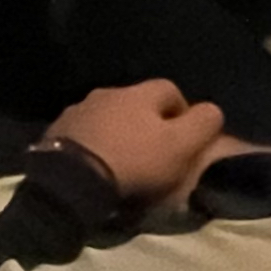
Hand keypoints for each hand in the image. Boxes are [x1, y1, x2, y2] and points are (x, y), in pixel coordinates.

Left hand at [44, 80, 268, 206]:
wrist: (72, 180)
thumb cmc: (134, 161)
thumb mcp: (180, 146)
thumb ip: (202, 125)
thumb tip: (213, 110)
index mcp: (138, 93)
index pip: (171, 90)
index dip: (183, 112)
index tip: (186, 139)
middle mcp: (107, 92)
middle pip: (136, 102)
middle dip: (149, 121)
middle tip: (156, 151)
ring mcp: (78, 110)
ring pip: (108, 116)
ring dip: (119, 131)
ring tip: (124, 159)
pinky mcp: (57, 131)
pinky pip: (84, 132)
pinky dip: (95, 143)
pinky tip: (97, 163)